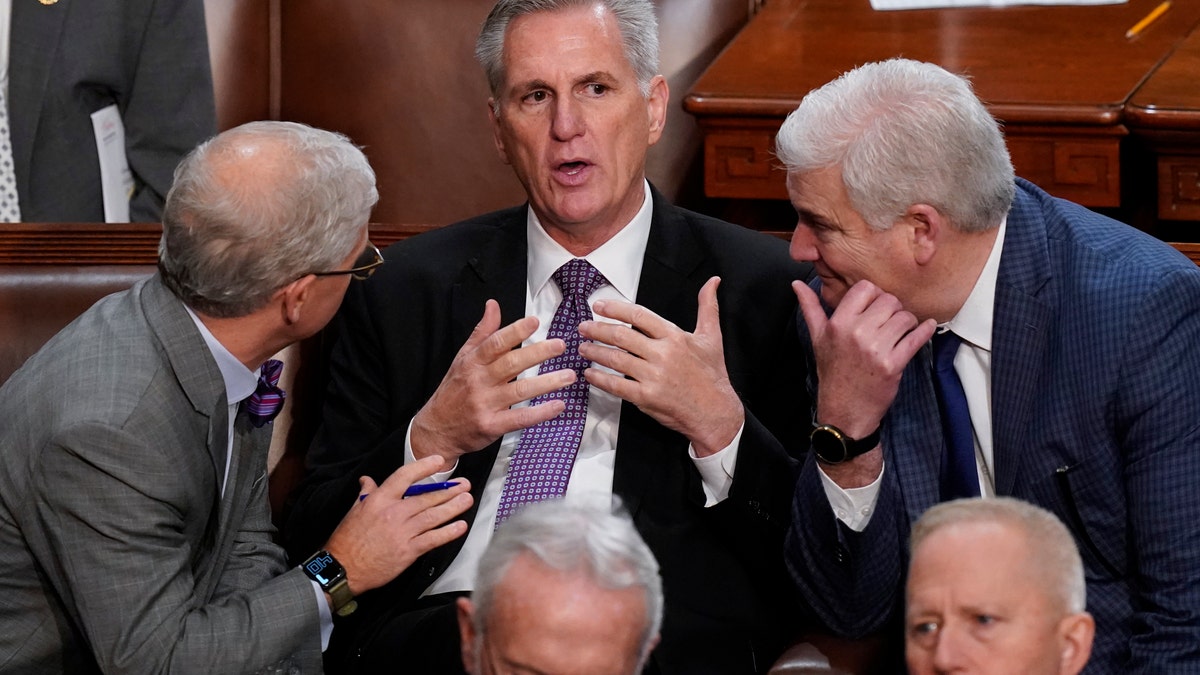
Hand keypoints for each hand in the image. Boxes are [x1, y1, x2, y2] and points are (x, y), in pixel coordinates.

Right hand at [324, 455, 472, 594]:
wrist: (343, 569)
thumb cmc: (347, 540)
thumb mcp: (354, 511)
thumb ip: (366, 493)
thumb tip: (367, 480)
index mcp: (379, 500)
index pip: (405, 477)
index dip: (423, 467)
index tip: (438, 461)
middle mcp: (393, 513)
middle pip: (427, 498)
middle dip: (449, 490)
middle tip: (464, 485)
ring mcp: (402, 532)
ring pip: (434, 516)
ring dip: (454, 507)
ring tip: (467, 500)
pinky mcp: (408, 551)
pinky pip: (433, 539)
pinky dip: (448, 532)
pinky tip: (460, 526)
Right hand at [410, 299, 577, 462]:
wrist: (437, 428)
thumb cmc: (454, 390)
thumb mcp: (463, 358)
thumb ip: (482, 332)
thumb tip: (493, 305)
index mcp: (472, 362)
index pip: (495, 343)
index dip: (515, 331)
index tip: (534, 322)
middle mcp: (478, 381)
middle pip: (511, 364)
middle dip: (538, 354)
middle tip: (560, 346)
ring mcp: (485, 404)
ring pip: (520, 391)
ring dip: (547, 383)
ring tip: (569, 376)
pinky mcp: (491, 425)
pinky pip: (520, 418)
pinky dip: (541, 413)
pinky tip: (558, 406)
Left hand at [578, 276, 742, 455]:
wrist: (715, 411)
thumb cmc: (712, 375)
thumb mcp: (712, 337)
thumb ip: (708, 307)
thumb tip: (713, 281)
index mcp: (674, 337)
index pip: (639, 316)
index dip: (615, 309)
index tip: (599, 306)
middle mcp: (662, 354)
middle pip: (621, 336)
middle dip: (597, 329)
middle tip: (583, 327)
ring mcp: (653, 376)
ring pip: (616, 359)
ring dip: (595, 352)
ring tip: (582, 348)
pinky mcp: (646, 397)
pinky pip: (616, 385)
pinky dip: (600, 379)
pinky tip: (590, 374)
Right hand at [795, 279, 934, 438]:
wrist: (844, 409)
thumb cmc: (833, 372)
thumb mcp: (817, 338)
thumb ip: (810, 308)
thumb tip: (796, 284)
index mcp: (838, 323)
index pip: (866, 288)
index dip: (874, 295)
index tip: (875, 306)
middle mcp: (856, 333)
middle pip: (889, 301)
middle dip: (893, 309)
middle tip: (889, 321)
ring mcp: (876, 349)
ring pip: (905, 317)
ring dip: (907, 322)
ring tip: (899, 332)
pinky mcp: (893, 364)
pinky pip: (916, 338)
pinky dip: (924, 331)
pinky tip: (926, 327)